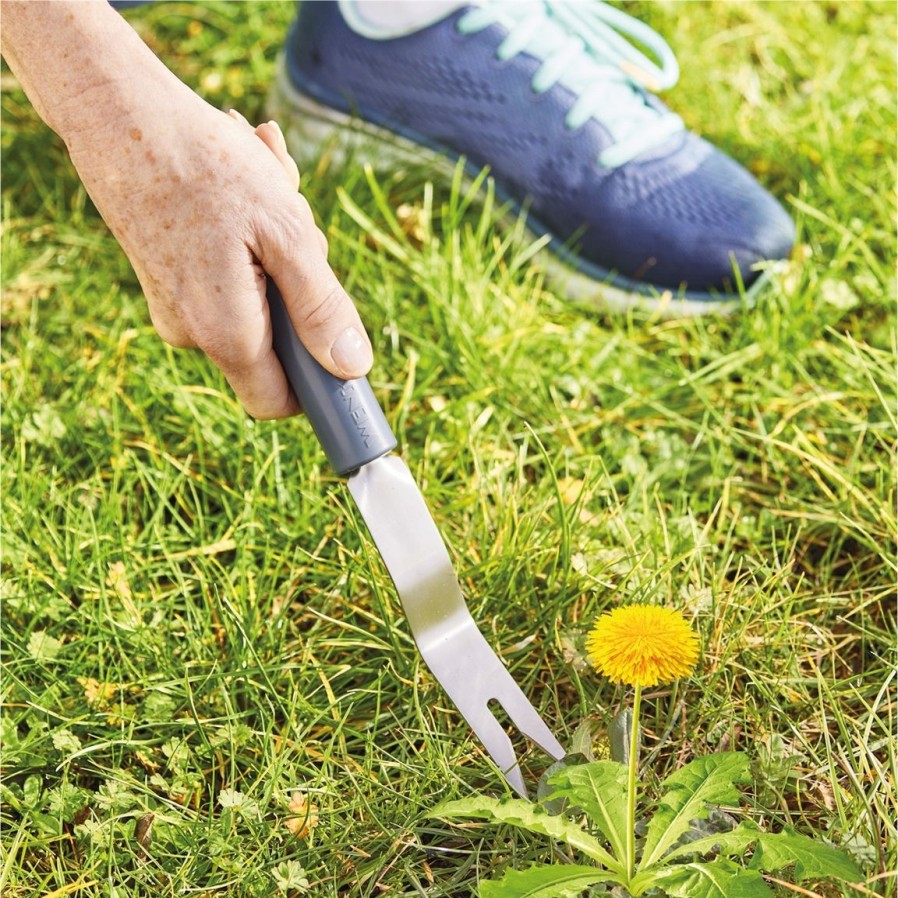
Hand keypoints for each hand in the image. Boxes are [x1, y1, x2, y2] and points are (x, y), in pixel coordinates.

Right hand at [67, 96, 371, 419]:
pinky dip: (248, 240)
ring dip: (278, 252)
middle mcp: (193, 333)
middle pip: (276, 344)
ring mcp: (174, 308)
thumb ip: (320, 307)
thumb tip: (351, 368)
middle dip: (300, 288)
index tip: (335, 335)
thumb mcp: (286, 233)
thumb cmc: (207, 166)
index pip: (279, 403)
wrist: (118, 114)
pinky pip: (229, 278)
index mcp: (225, 333)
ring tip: (265, 190)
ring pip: (257, 302)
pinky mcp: (166, 282)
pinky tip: (243, 190)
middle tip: (295, 222)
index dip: (316, 382)